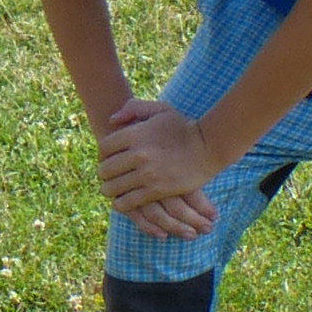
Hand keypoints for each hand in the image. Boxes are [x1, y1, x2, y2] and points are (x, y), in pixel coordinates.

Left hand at [97, 99, 217, 236]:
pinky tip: (121, 202)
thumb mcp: (160, 109)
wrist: (209, 147)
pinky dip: (121, 203)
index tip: (106, 157)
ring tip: (110, 189)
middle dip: (103, 173)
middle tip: (106, 175)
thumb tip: (112, 120)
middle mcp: (138, 154)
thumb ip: (134, 108)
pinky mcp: (156, 190)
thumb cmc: (183, 126)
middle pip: (106, 169)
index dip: (102, 153)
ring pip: (114, 187)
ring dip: (109, 189)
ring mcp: (147, 174)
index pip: (105, 147)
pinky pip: (129, 202)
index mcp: (136, 134)